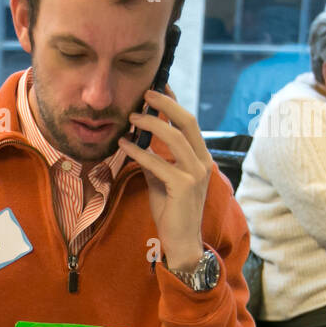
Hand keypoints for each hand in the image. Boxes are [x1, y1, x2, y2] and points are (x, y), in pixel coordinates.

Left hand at [119, 86, 212, 273]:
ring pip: (173, 139)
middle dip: (165, 105)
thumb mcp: (162, 179)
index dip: (174, 102)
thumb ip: (156, 160)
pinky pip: (158, 163)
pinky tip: (123, 146)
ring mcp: (195, 174)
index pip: (188, 122)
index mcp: (199, 157)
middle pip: (187, 122)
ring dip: (150, 125)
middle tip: (144, 94)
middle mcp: (202, 162)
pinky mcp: (183, 187)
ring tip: (131, 118)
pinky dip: (139, 152)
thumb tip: (138, 142)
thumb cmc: (171, 210)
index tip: (158, 86)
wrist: (181, 241)